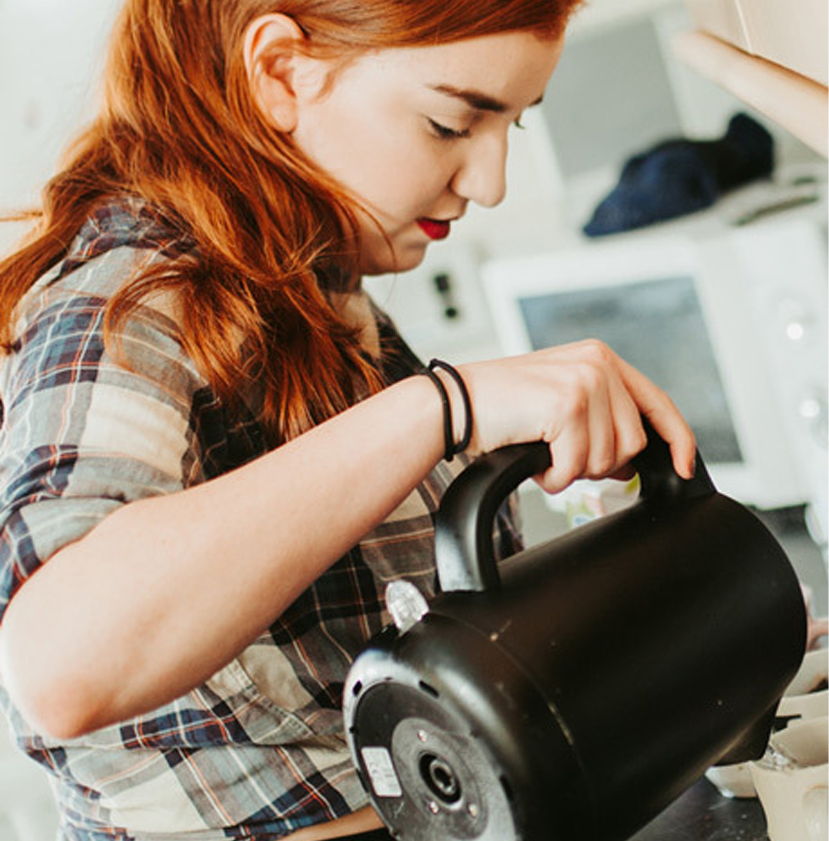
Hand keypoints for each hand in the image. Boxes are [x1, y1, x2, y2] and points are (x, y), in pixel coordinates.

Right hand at [454, 339, 695, 493]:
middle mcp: (597, 363)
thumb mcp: (562, 405)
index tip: (685, 468)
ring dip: (573, 470)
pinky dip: (554, 475)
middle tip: (561, 454)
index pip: (658, 403)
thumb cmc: (502, 406)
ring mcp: (584, 381)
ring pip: (608, 457)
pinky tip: (534, 458)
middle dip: (598, 463)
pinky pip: (577, 464)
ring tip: (544, 452)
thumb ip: (602, 423)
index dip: (678, 440)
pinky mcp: (567, 404)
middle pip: (633, 442)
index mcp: (600, 358)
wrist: (456, 404)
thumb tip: (629, 462)